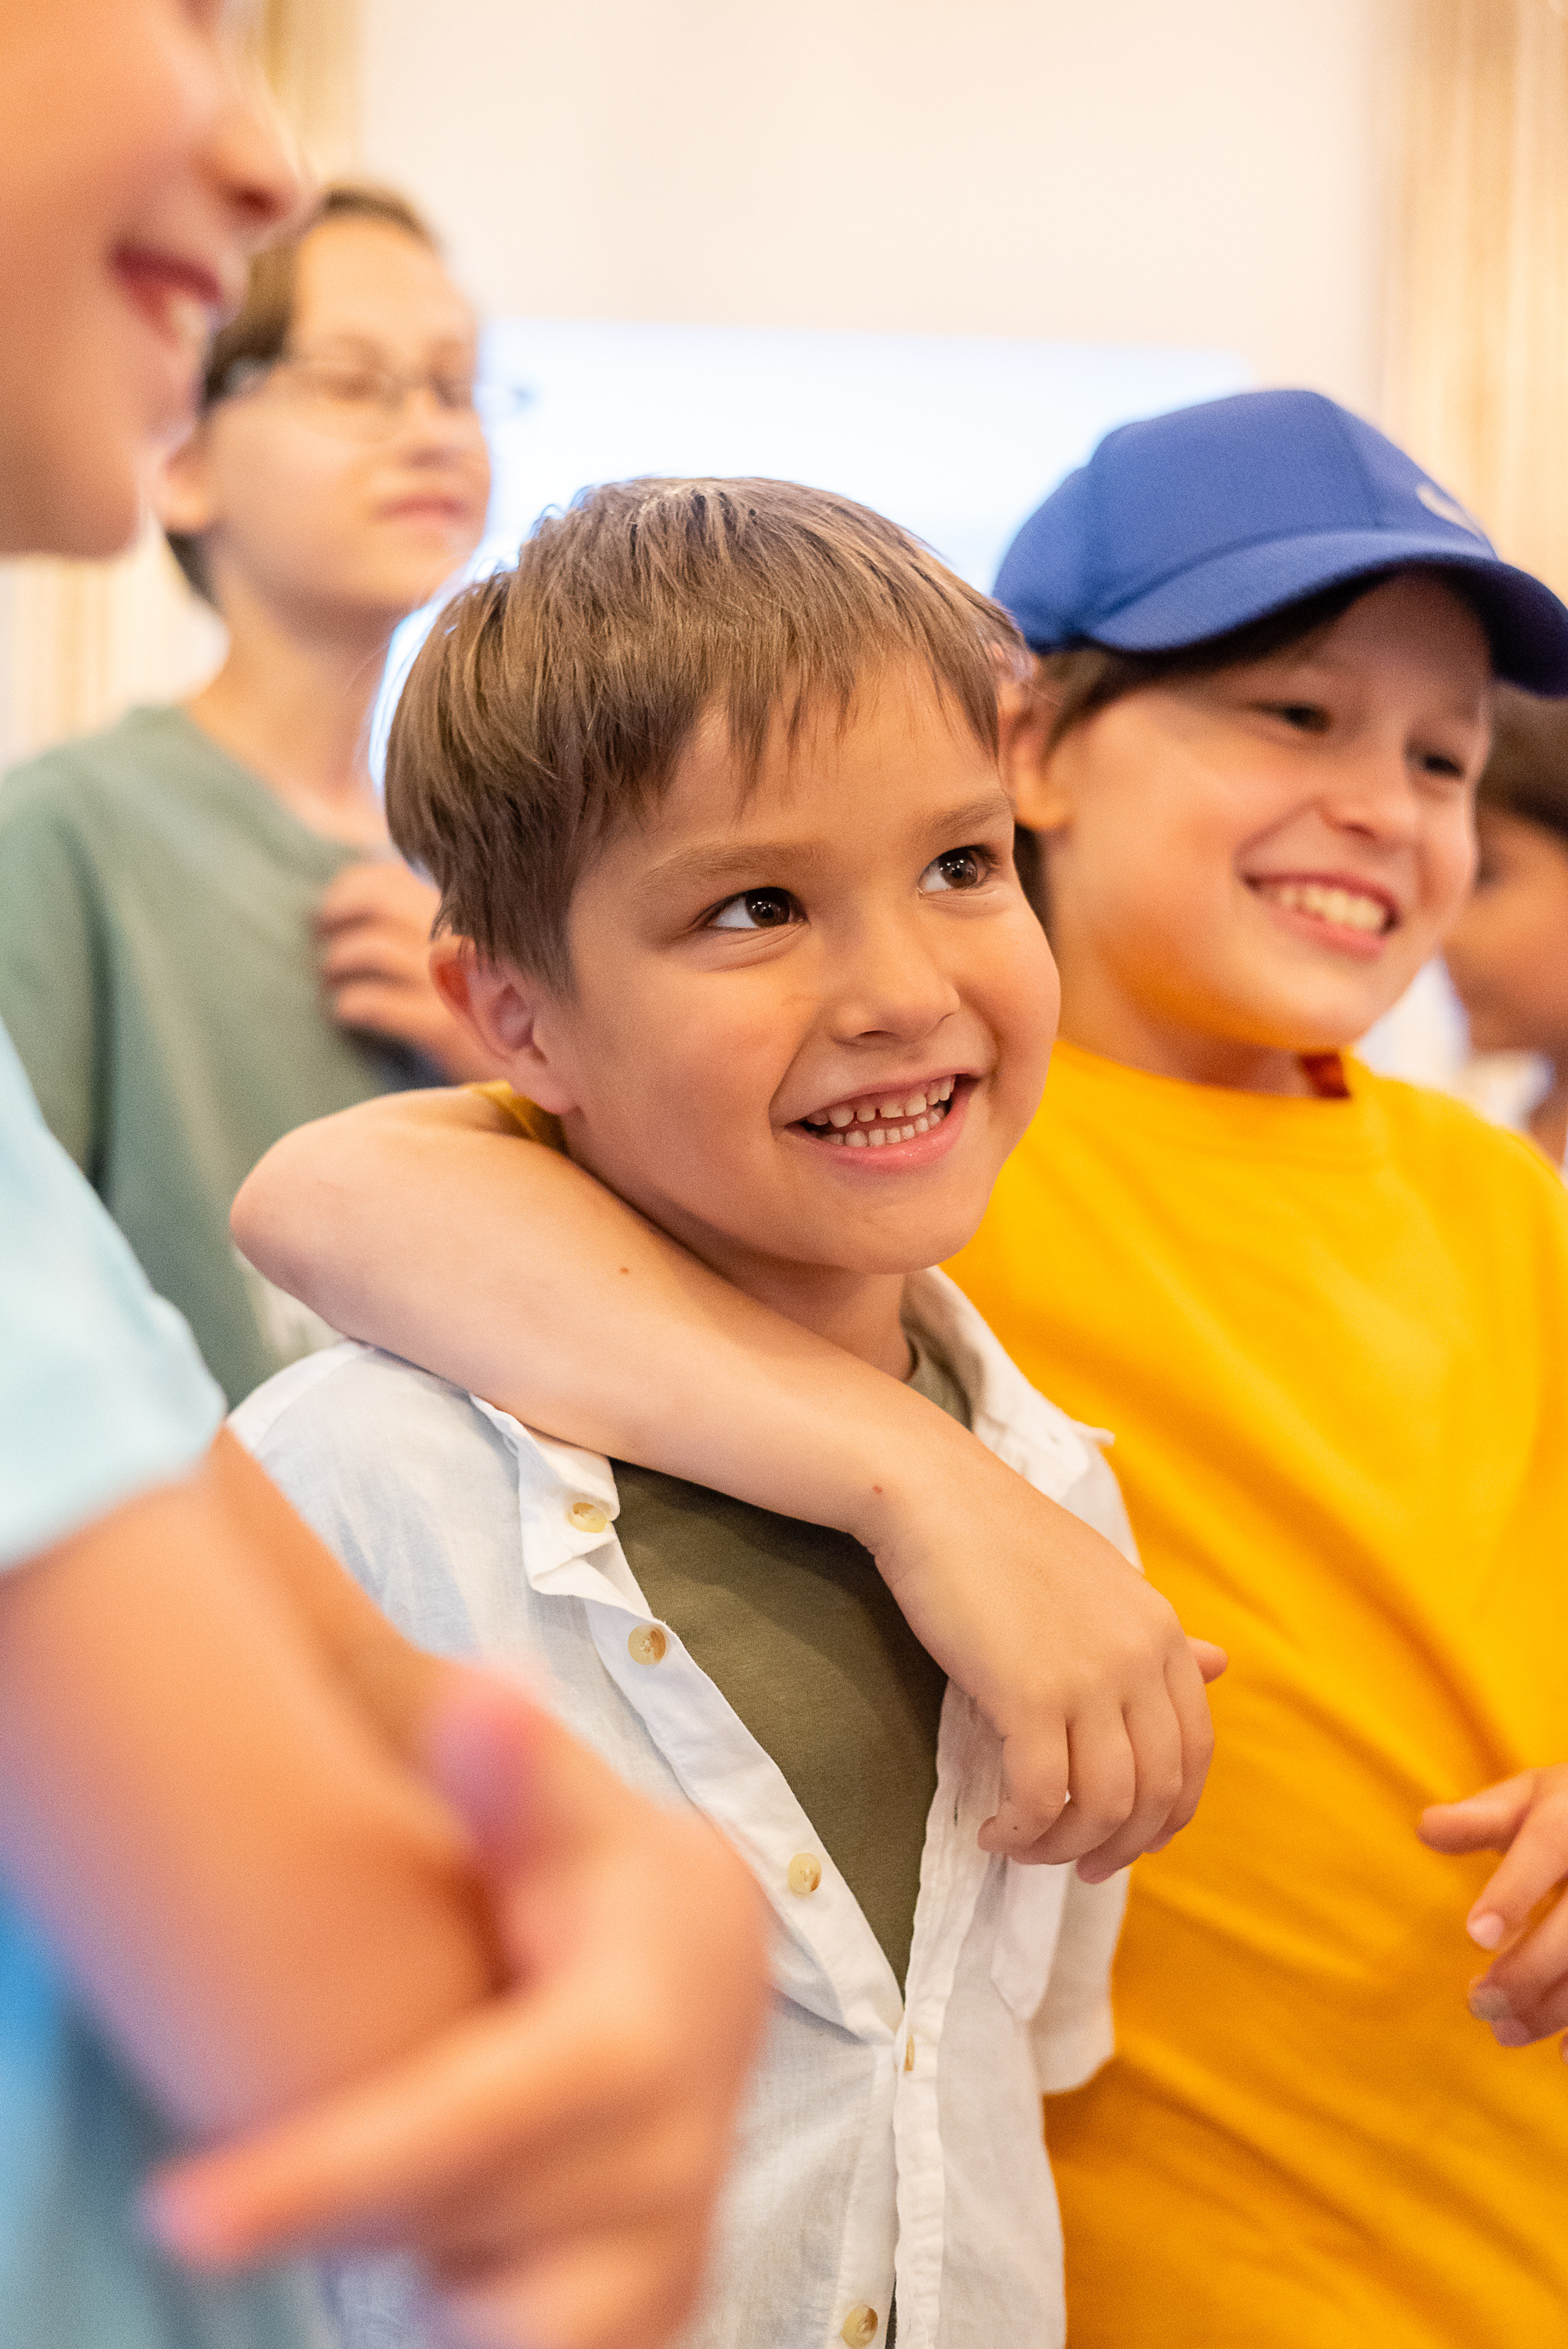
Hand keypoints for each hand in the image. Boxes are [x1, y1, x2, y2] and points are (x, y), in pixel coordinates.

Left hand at [146, 1668, 771, 2348]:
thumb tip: (481, 1681)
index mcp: (635, 2037)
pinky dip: (478, 2313)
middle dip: (341, 2217)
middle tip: (239, 2193)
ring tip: (392, 2191)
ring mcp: (667, 2254)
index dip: (324, 2177)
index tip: (176, 2213)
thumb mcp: (568, 1815)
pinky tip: (456, 2241)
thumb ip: (513, 1767)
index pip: (465, 2127)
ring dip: (427, 2271)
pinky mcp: (657, 2315)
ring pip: (496, 2328)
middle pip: (452, 2240)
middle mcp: (669, 2164)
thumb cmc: (609, 1885)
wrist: (718, 1977)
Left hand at [316, 860, 502, 1080]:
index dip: (350, 887)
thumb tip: (369, 901)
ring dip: (337, 962)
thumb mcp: (480, 952)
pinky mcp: (442, 1026)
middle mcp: (460, 935)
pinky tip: (345, 1012)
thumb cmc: (503, 1007)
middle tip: (319, 935)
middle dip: (335, 913)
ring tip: (331, 979)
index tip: (332, 907)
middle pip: (375, 900)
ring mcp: (452, 980)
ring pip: (370, 948)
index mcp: (464, 911)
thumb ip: (437, 923)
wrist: (547, 1067)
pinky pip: (376, 1003)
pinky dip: (350, 1004)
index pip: (391, 875)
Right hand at [861, 1434, 1224, 1878]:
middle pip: (1155, 1794)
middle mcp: (1140, 1658)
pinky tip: (992, 1830)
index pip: (1194, 1755)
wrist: (936, 1497)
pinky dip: (1020, 1832)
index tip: (1123, 1839)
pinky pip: (1040, 1797)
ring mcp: (1089, 1678)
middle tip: (1076, 1867)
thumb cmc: (1007, 1539)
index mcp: (1161, 1632)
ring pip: (1101, 1806)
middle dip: (1118, 1847)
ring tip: (1023, 1846)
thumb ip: (1157, 1638)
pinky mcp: (1029, 1694)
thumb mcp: (1104, 1582)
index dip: (1166, 1816)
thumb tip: (1220, 1665)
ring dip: (1062, 1848)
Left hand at [1420, 1767, 1567, 2055]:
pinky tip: (1563, 2056)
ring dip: (1555, 2007)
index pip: (1547, 1845)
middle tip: (1476, 2002)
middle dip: (1529, 1969)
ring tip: (1504, 2031)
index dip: (1514, 1891)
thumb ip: (1483, 1816)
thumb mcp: (1534, 1798)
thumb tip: (1425, 1828)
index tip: (1476, 1936)